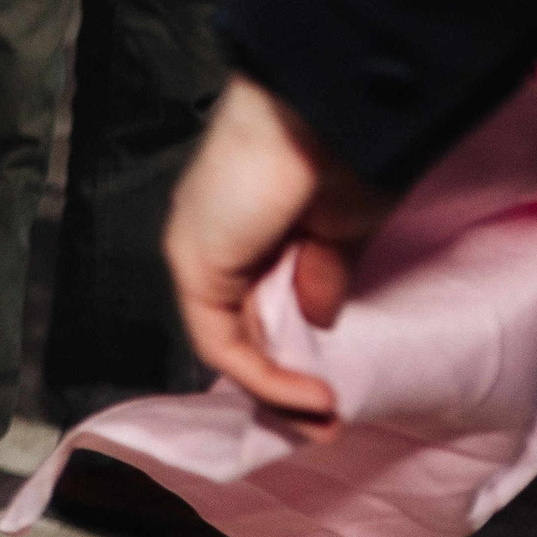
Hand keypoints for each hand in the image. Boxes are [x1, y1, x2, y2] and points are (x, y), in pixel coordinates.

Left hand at [163, 76, 393, 422]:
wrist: (321, 112)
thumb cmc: (340, 152)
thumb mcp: (340, 227)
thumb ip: (322, 274)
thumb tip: (317, 319)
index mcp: (243, 224)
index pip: (252, 305)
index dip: (287, 354)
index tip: (329, 393)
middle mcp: (210, 238)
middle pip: (236, 330)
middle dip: (281, 385)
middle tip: (326, 424)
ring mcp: (197, 251)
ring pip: (226, 342)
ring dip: (274, 391)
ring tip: (321, 423)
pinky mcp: (196, 264)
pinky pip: (222, 339)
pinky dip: (264, 376)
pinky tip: (308, 397)